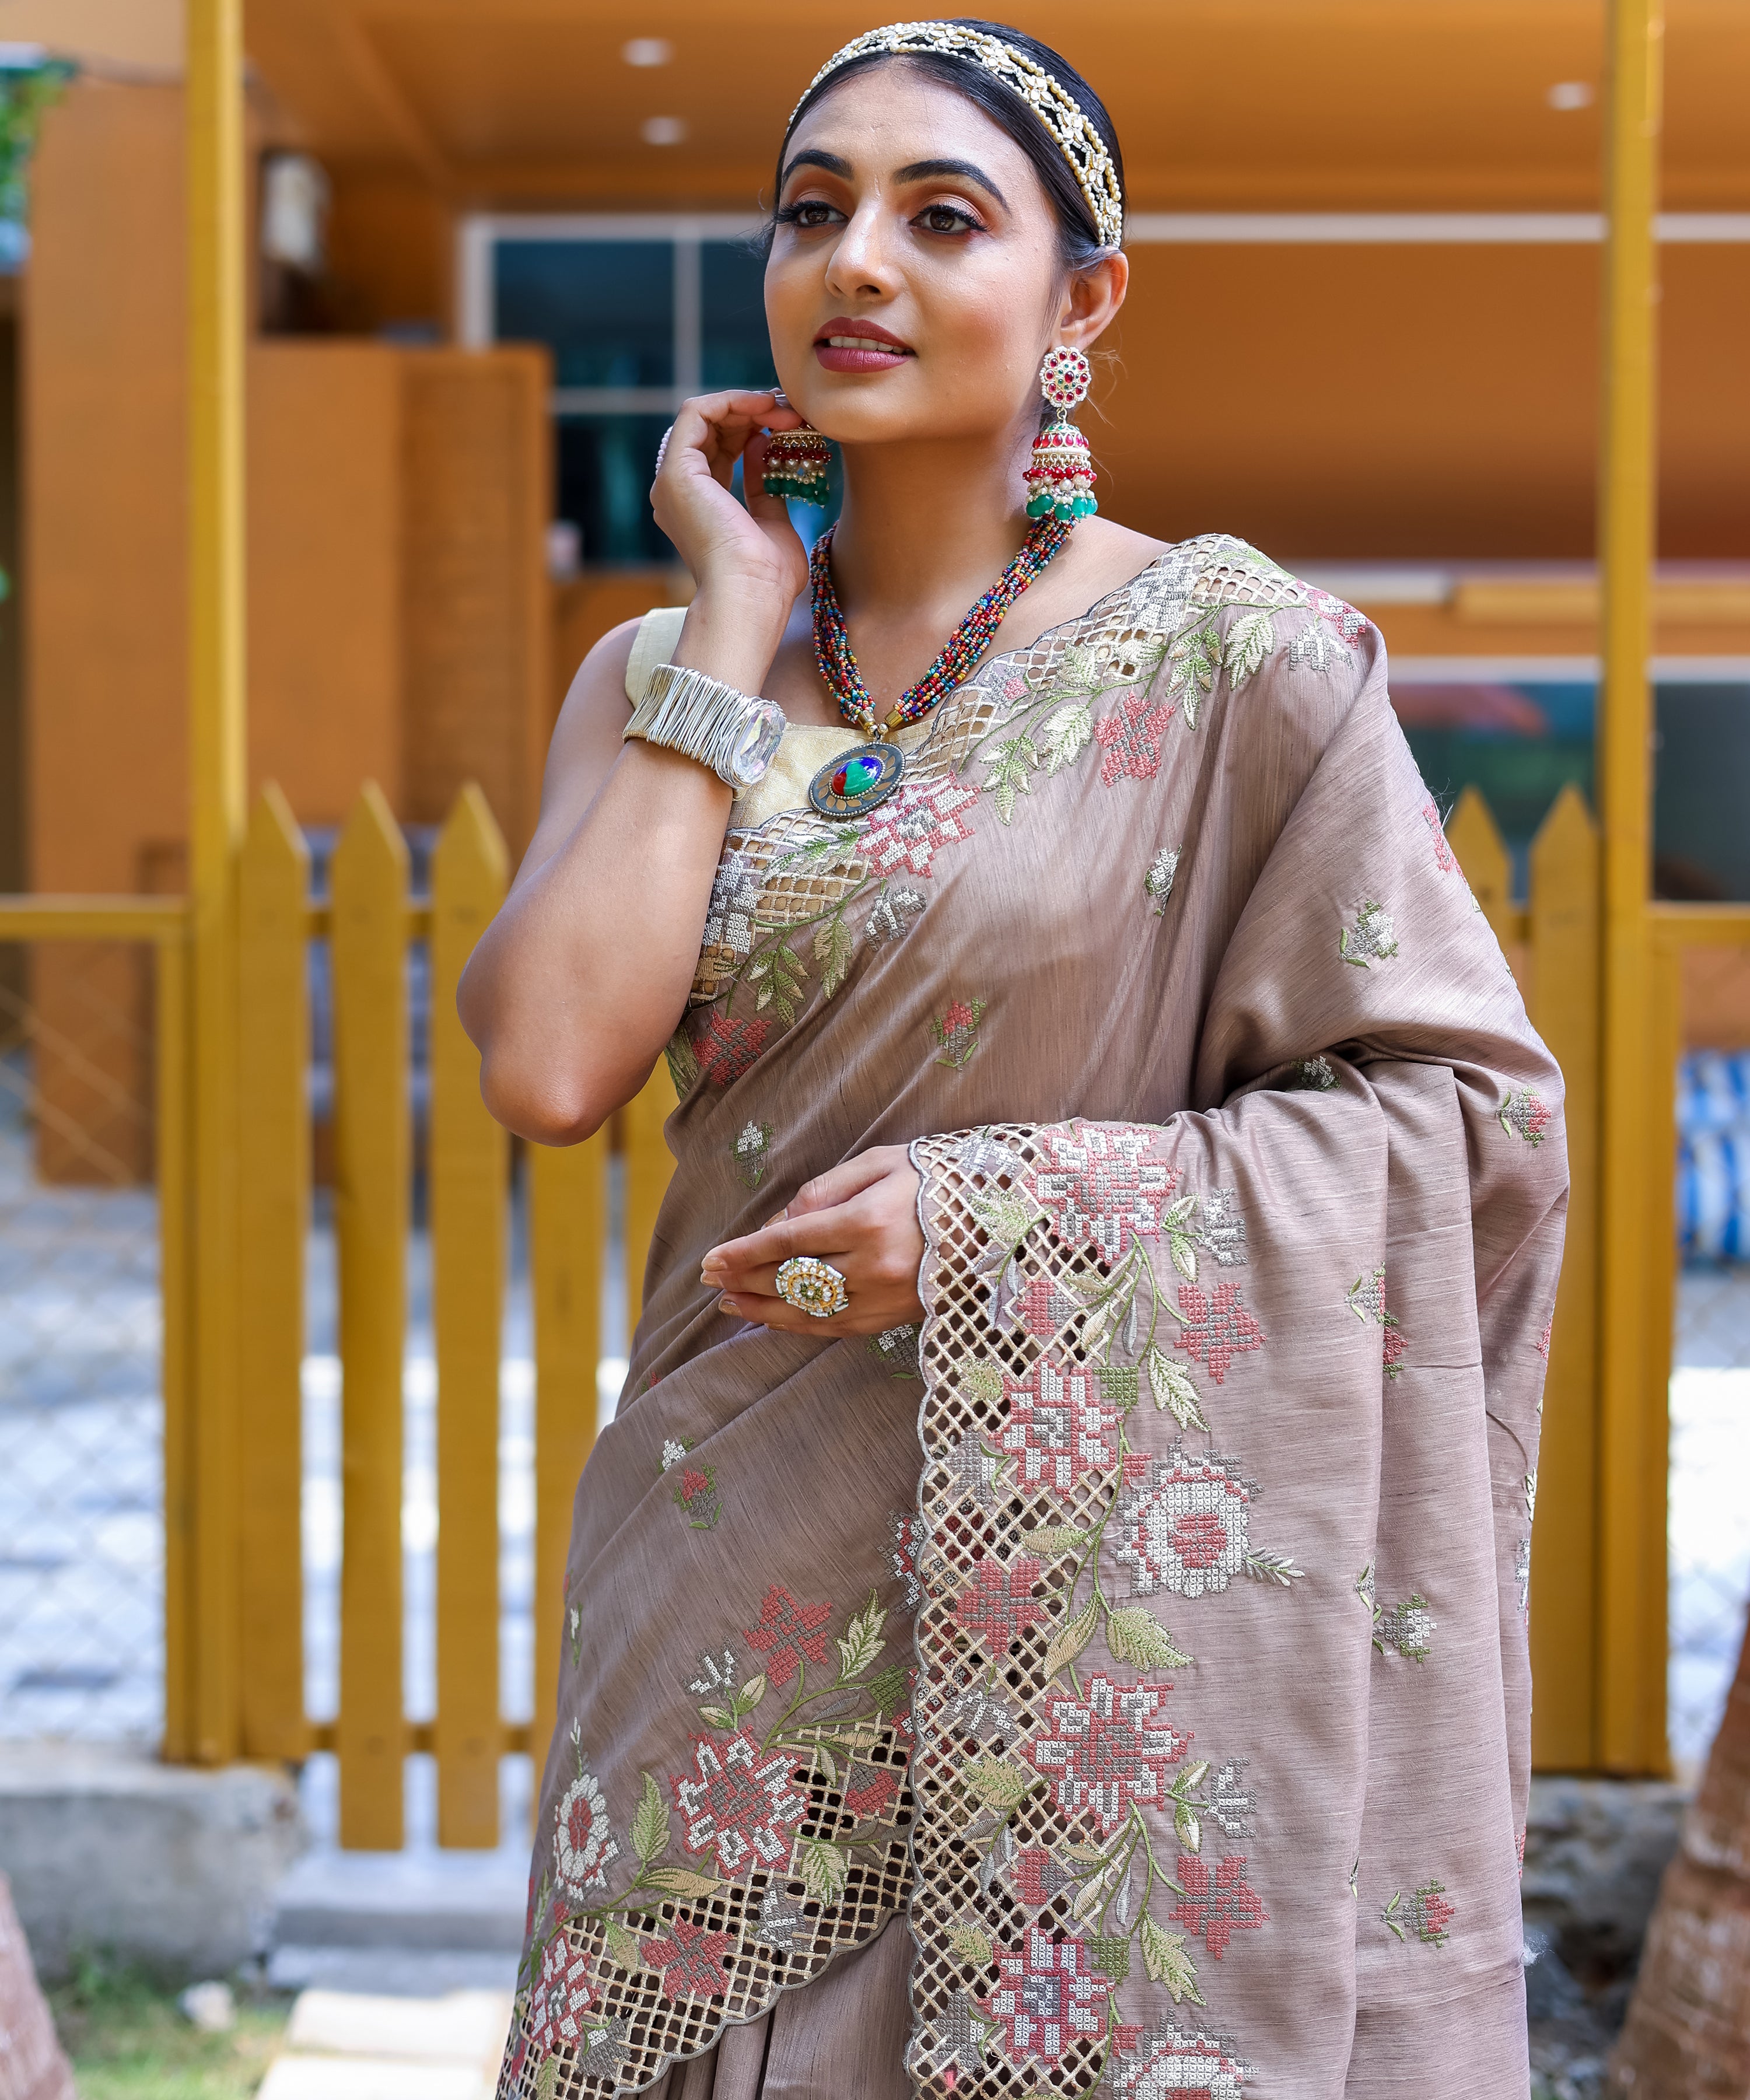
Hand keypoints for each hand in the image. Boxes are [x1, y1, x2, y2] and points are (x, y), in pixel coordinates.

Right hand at [650, 389, 810, 631]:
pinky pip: (696, 413)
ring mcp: (673, 482)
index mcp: (699, 509)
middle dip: (754, 414)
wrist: (750, 597)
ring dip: (746, 404)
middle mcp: (679, 493)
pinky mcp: (676, 471)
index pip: (721, 452)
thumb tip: (764, 447)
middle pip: (712, 432)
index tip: (791, 426)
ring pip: (703, 417)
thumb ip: (765, 489)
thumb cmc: (767, 580)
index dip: (754, 430)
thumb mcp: (772, 525)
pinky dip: (730, 401)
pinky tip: (763, 406)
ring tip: (783, 409)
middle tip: (792, 412)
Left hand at [700, 1146, 924, 1336]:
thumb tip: (780, 1223)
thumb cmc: (936, 1180)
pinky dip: (799, 1325)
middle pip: (791, 1279)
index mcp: (865, 1221)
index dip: (743, 1253)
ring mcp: (884, 1298)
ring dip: (763, 1309)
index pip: (787, 1242)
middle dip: (744, 1279)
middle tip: (710, 1278)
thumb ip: (824, 1190)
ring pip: (808, 1311)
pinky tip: (773, 1318)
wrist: (1001, 1218)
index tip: (711, 1260)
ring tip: (729, 1303)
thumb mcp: (880, 1163)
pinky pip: (835, 1327)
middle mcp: (871, 1266)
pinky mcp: (894, 1318)